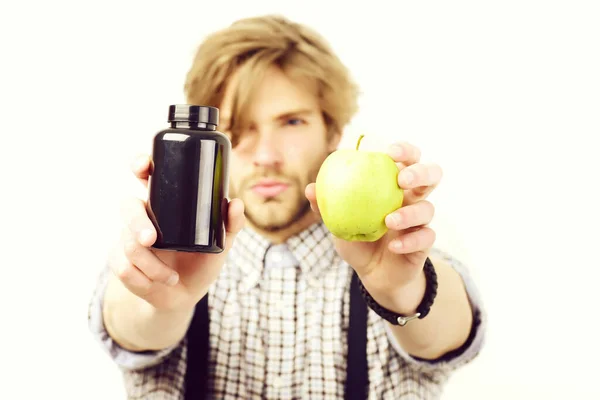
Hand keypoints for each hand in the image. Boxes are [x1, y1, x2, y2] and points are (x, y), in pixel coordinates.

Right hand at [109, 154, 245, 311]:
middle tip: (151, 239)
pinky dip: (144, 279)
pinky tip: (157, 283)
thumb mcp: (221, 243)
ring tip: (171, 276)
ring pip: (127, 244)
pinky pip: (123, 268)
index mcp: (164, 204)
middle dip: (136, 222)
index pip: (146, 176)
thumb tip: (236, 203)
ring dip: (151, 265)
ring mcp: (128, 239)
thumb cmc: (202, 261)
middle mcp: (143, 217)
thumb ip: (231, 224)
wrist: (185, 295)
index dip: (139, 165)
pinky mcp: (120, 262)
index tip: (143, 166)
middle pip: (128, 207)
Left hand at [305, 142, 441, 311]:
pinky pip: (426, 237)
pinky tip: (394, 246)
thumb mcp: (338, 224)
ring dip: (410, 213)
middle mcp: (412, 198)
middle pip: (431, 175)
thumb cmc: (356, 240)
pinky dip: (410, 241)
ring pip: (428, 208)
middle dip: (420, 172)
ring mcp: (421, 220)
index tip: (390, 152)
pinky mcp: (425, 242)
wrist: (373, 274)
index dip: (405, 150)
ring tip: (389, 221)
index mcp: (393, 185)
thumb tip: (309, 188)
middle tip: (401, 180)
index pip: (408, 159)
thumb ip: (326, 206)